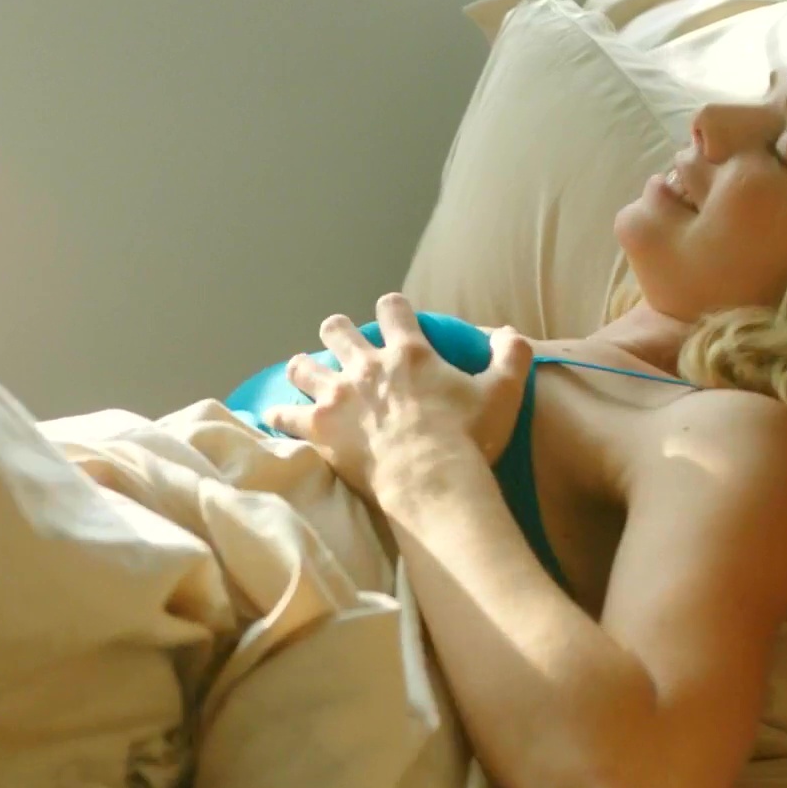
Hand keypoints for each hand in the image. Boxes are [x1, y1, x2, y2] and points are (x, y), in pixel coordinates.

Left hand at [264, 294, 533, 499]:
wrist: (429, 479)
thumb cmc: (468, 437)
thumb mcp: (504, 393)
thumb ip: (511, 356)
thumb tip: (509, 332)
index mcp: (409, 352)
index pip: (392, 308)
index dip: (391, 308)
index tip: (392, 315)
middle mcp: (367, 365)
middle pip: (336, 329)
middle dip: (337, 333)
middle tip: (343, 346)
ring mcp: (337, 395)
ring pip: (303, 366)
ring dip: (304, 368)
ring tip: (305, 374)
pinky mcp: (317, 427)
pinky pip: (283, 414)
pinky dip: (279, 415)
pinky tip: (275, 416)